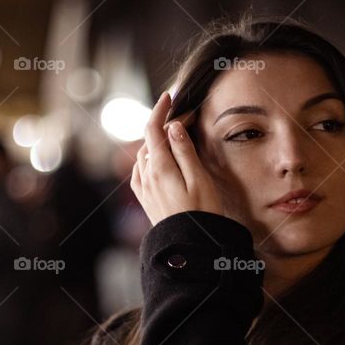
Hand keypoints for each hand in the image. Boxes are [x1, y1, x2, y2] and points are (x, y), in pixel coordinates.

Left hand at [131, 91, 223, 225]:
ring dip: (157, 141)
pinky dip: (150, 157)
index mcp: (159, 167)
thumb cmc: (202, 214)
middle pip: (149, 140)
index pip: (153, 129)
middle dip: (163, 125)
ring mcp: (143, 188)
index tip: (169, 96)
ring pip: (145, 154)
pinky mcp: (145, 198)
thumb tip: (173, 126)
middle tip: (184, 119)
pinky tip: (159, 159)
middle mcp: (146, 175)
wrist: (189, 248)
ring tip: (174, 137)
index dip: (160, 109)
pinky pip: (141, 170)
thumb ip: (184, 151)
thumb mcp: (199, 179)